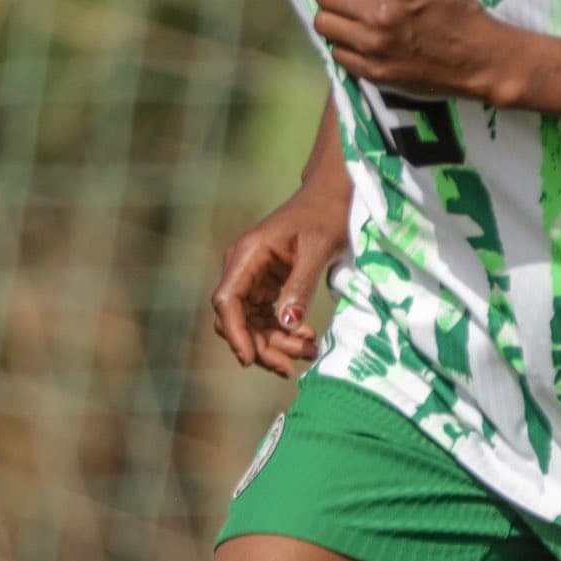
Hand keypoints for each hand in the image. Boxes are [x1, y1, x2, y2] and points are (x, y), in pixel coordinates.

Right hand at [211, 181, 350, 376]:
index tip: (249, 359)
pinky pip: (266, 316)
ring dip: (275, 343)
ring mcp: (252, 276)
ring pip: (252, 323)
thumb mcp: (320, 247)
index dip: (235, 333)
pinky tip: (306, 339)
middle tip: (292, 366)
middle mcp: (243, 267)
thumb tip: (288, 324)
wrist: (333, 194)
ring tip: (308, 353)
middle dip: (262, 346)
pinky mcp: (266, 284)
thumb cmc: (327, 214)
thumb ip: (302, 284)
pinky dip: (282, 331)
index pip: (227, 300)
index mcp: (248, 254)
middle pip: (238, 318)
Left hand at [314, 0, 510, 102]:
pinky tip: (361, 38)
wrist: (479, 57)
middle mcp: (380, 14)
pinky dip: (344, 44)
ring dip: (333, 17)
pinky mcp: (374, 71)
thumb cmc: (457, 8)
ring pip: (324, 25)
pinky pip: (337, 54)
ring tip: (349, 16)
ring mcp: (375, 46)